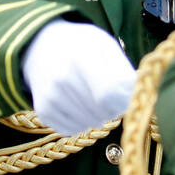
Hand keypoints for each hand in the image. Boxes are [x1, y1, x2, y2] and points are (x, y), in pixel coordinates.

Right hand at [22, 20, 136, 135]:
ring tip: (91, 96)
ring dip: (98, 115)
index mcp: (81, 57)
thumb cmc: (80, 45)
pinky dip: (82, 121)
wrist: (39, 46)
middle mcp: (62, 79)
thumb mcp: (103, 44)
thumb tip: (136, 98)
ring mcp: (51, 97)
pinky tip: (78, 104)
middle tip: (108, 92)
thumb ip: (122, 70)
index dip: (123, 99)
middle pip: (103, 112)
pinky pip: (75, 130)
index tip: (125, 93)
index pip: (109, 94)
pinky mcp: (43, 111)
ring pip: (91, 123)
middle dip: (113, 107)